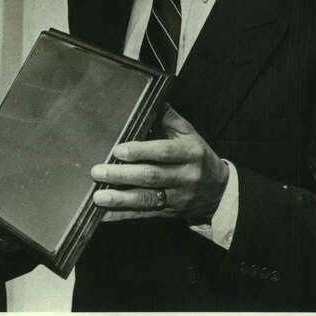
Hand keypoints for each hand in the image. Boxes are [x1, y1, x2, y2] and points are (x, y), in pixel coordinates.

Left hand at [90, 107, 228, 223]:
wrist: (218, 192)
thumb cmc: (197, 156)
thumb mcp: (189, 135)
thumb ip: (168, 118)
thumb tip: (151, 99)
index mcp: (190, 154)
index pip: (164, 152)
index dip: (141, 151)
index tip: (118, 150)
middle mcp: (185, 177)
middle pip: (151, 176)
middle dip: (122, 175)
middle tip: (97, 171)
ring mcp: (177, 198)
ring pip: (147, 199)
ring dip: (120, 199)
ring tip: (98, 196)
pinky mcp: (168, 213)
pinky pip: (143, 215)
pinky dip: (122, 216)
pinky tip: (103, 215)